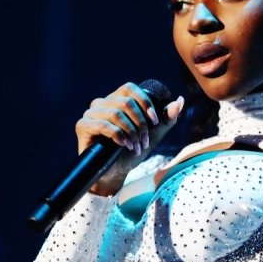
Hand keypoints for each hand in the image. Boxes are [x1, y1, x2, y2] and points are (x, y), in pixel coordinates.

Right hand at [74, 81, 184, 195]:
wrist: (115, 173)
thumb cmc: (131, 152)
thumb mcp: (153, 135)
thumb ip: (166, 119)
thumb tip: (179, 101)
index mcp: (116, 100)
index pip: (130, 88)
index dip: (145, 102)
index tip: (154, 121)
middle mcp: (102, 103)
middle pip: (126, 102)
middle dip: (140, 124)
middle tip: (144, 142)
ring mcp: (90, 114)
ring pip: (116, 113)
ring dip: (131, 132)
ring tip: (135, 146)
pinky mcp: (82, 126)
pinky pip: (103, 125)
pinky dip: (119, 136)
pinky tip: (124, 145)